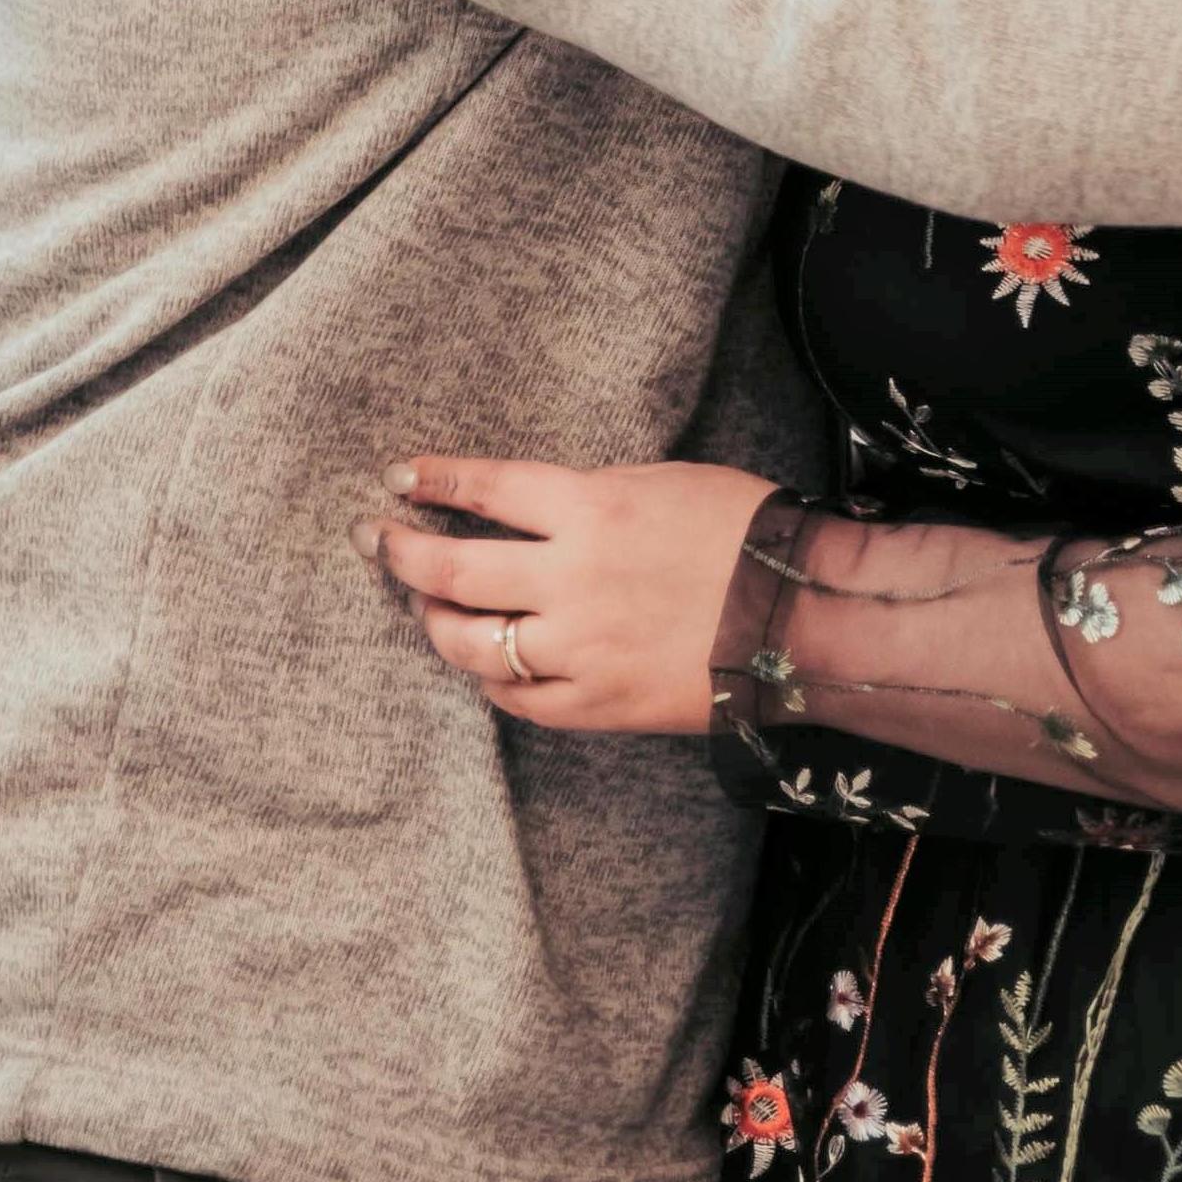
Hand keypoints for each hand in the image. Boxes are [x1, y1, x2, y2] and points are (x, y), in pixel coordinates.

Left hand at [356, 455, 778, 734]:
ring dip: (435, 620)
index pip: (486, 487)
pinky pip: (516, 697)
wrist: (805, 618)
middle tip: (375, 539)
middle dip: (400, 550)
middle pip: (453, 567)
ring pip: (469, 641)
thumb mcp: (668, 483)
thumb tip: (528, 509)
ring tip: (426, 606)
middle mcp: (573, 578)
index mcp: (594, 509)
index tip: (399, 477)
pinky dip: (490, 676)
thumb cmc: (748, 536)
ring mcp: (580, 647)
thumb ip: (590, 496)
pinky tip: (485, 661)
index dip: (434, 479)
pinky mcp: (597, 703)